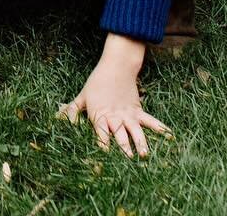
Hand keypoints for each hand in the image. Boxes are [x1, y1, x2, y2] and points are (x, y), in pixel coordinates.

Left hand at [58, 36, 165, 159]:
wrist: (116, 66)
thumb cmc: (97, 82)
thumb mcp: (83, 96)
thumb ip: (72, 110)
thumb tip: (57, 118)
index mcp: (100, 114)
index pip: (100, 131)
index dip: (102, 142)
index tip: (105, 153)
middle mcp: (115, 117)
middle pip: (119, 134)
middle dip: (123, 148)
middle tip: (128, 160)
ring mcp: (128, 115)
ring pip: (135, 131)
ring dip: (140, 142)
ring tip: (144, 155)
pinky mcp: (137, 111)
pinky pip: (149, 121)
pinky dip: (159, 127)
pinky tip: (169, 135)